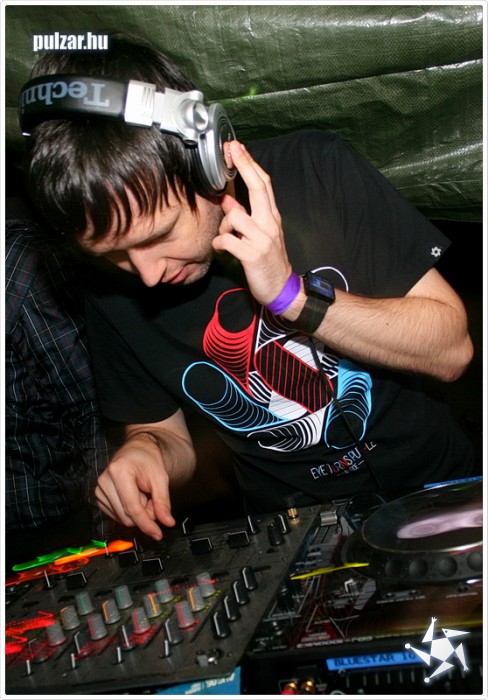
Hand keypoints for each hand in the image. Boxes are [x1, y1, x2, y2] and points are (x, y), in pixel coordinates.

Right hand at [94, 433, 175, 540]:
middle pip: (127, 516)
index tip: (157, 534)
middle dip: (144, 514)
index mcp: (119, 472)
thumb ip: (163, 502)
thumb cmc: (147, 459)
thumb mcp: (161, 478)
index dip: (146, 524)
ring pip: (122, 518)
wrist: (137, 450)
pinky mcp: (99, 497)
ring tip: (143, 495)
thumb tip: (167, 522)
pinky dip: (129, 511)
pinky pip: (117, 516)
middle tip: (152, 499)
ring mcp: (100, 489)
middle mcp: (105, 481)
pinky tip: (134, 497)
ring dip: (137, 512)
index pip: (132, 508)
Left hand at [213, 140, 293, 306]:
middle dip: (244, 166)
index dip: (250, 164)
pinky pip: (227, 240)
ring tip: (225, 236)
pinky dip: (219, 243)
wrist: (281, 288)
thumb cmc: (268, 261)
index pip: (264, 184)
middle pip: (258, 188)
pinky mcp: (252, 255)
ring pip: (235, 215)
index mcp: (272, 217)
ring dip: (223, 225)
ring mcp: (262, 239)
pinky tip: (222, 249)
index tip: (238, 147)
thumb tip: (228, 198)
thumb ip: (246, 216)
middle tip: (232, 150)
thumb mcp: (260, 234)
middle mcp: (270, 223)